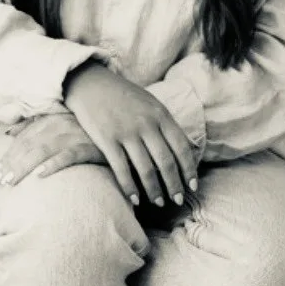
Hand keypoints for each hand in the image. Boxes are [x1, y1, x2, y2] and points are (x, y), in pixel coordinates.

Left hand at [0, 113, 108, 186]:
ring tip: (10, 182)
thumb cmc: (89, 133)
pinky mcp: (92, 147)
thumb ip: (36, 126)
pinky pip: (70, 155)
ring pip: (44, 150)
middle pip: (30, 144)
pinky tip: (40, 175)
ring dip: (24, 166)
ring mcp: (78, 135)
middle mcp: (64, 123)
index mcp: (54, 117)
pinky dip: (54, 164)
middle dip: (12, 163)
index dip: (9, 154)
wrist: (124, 141)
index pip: (25, 137)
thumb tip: (9, 132)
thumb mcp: (62, 126)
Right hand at [63, 63, 198, 208]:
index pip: (181, 147)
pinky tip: (135, 199)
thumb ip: (165, 124)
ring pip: (146, 169)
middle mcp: (147, 124)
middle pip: (166, 162)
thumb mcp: (150, 103)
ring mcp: (127, 132)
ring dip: (154, 190)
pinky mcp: (107, 140)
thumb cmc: (123, 96)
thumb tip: (184, 148)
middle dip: (174, 185)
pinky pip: (122, 169)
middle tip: (178, 200)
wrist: (91, 83)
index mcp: (161, 114)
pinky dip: (130, 188)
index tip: (192, 186)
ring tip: (158, 202)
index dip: (189, 169)